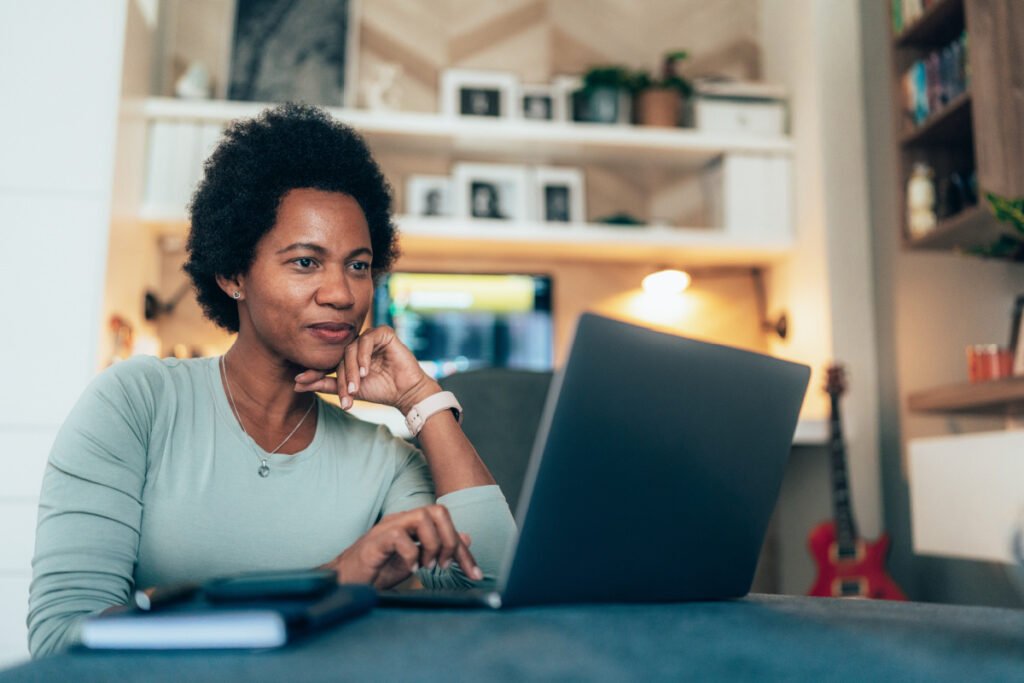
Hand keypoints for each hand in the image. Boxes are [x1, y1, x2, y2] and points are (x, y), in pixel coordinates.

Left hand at [294, 325, 438, 413]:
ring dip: (352, 369)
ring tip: (356, 386)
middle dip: (341, 377)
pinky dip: (364, 356)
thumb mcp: (347, 390)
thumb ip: (323, 384)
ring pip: (351, 348)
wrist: (406, 393)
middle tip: (346, 395)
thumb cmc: (380, 390)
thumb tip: (296, 384)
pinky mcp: (384, 332)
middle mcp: (358, 344)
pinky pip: (367, 340)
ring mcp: (371, 337)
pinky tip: (366, 371)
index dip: (315, 371)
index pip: (328, 360)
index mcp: (348, 355)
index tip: (299, 381)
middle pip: (340, 356)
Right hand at [323, 505, 483, 588]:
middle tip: (445, 565)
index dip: (464, 550)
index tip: (474, 573)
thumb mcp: (415, 561)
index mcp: (412, 524)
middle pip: (438, 511)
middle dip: (450, 540)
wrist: (346, 580)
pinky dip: (411, 554)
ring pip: (423, 517)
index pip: (446, 524)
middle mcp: (402, 520)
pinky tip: (411, 569)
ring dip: (433, 545)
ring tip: (428, 566)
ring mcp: (388, 528)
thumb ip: (437, 548)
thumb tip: (466, 538)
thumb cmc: (378, 570)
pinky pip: (400, 537)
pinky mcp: (375, 542)